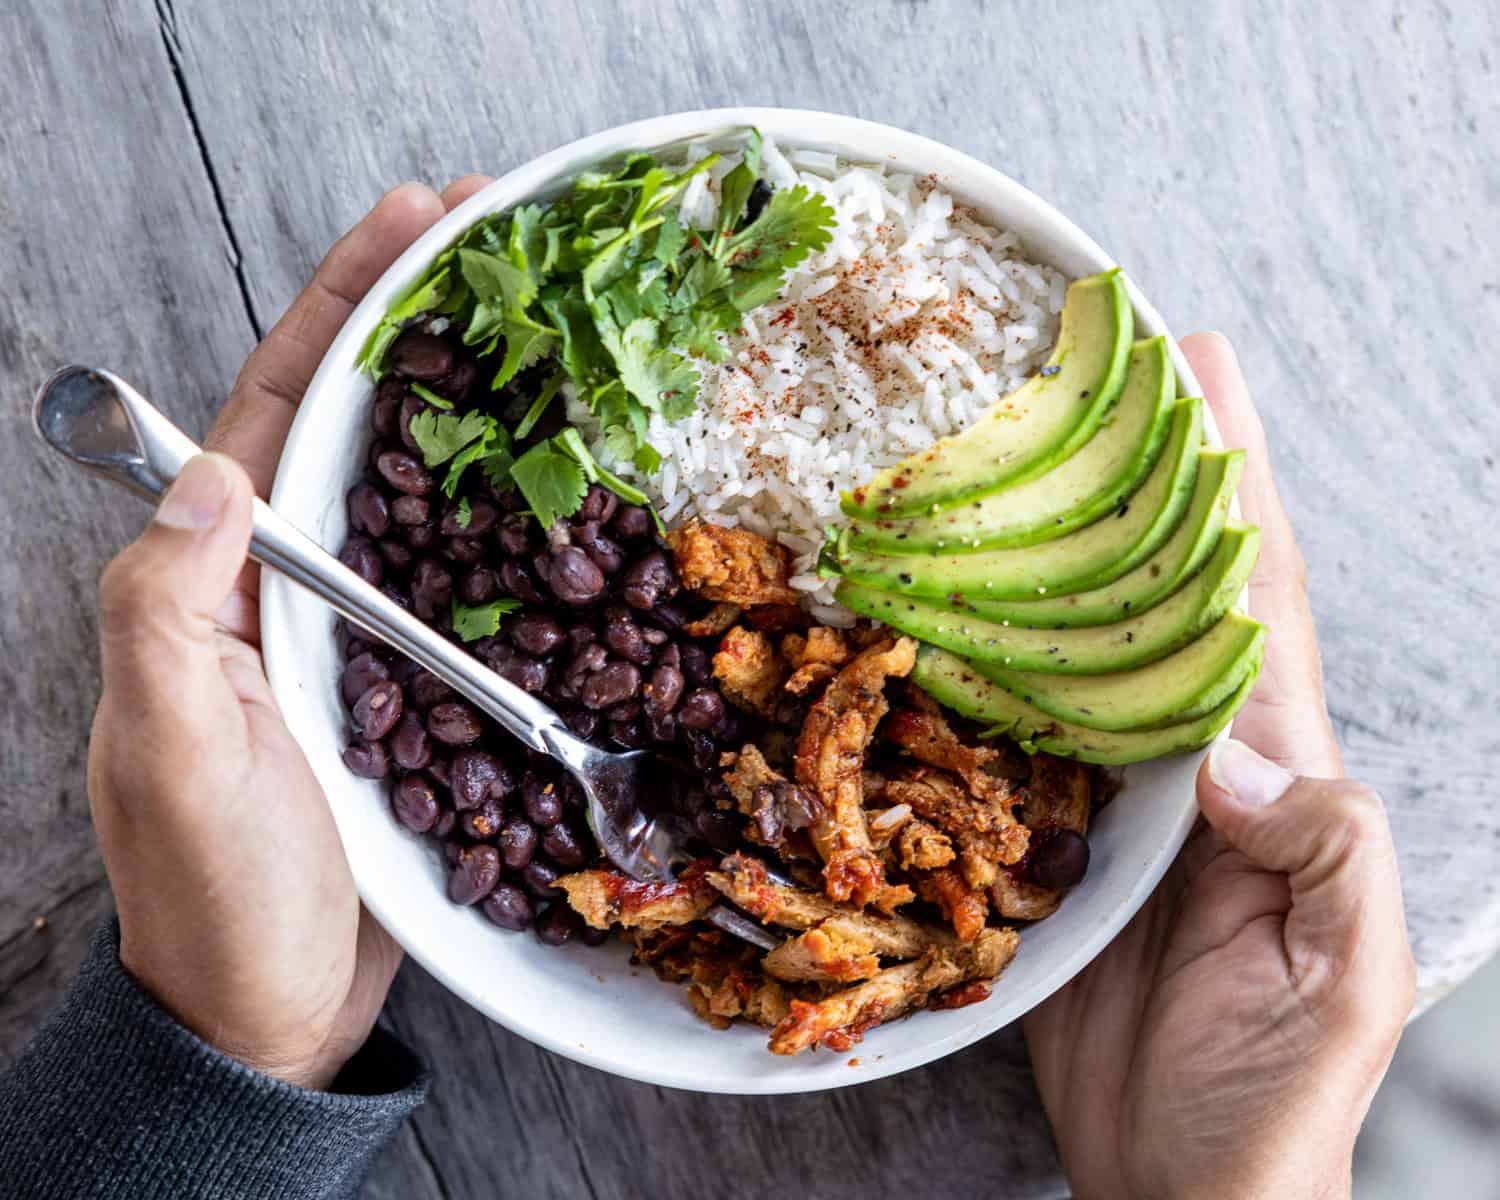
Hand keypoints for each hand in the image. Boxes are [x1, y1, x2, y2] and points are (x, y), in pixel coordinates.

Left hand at [87, 176, 492, 1088]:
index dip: (340, 309)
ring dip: (473, 409)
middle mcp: (283, 589)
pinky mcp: (411, 688)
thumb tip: (219, 472)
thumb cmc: (213, 892)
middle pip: (352, 427)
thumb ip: (170, 608)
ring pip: (417, 494)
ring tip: (544, 334)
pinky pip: (463, 580)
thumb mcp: (167, 751)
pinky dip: (510, 524)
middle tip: (500, 244)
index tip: (413, 221)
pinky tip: (561, 489)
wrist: (271, 1009)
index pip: (270, 412)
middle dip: (417, 328)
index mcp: (218, 582)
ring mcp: (352, 635)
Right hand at [1023, 334, 1415, 1199]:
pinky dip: (982, 654)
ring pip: (1079, 644)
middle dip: (1148, 473)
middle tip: (1111, 367)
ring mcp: (1117, 797)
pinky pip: (1009, 727)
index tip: (1201, 370)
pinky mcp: (1048, 840)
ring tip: (1020, 451)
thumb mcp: (1341, 982)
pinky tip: (947, 605)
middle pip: (1163, 589)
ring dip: (1058, 545)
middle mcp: (1194, 762)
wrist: (1186, 1188)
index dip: (1230, 480)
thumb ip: (1325, 853)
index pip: (1248, 599)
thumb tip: (1233, 753)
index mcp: (1273, 775)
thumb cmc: (1273, 1097)